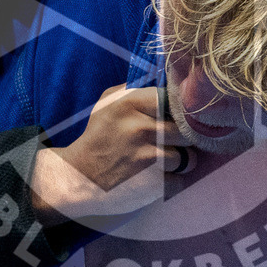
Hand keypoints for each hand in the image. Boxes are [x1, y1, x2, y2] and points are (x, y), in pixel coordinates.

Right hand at [32, 84, 194, 222]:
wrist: (79, 178)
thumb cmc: (98, 137)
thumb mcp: (107, 104)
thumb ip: (135, 89)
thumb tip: (165, 82)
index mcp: (130, 104)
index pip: (175, 100)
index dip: (179, 112)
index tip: (175, 119)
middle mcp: (141, 129)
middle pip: (187, 130)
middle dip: (182, 138)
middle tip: (171, 142)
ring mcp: (148, 158)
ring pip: (188, 158)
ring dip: (179, 162)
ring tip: (161, 162)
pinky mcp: (153, 185)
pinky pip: (180, 181)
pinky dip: (172, 182)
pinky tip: (156, 179)